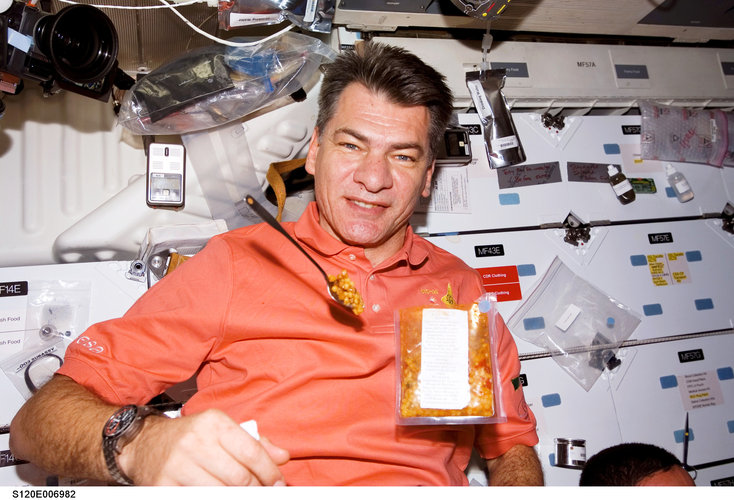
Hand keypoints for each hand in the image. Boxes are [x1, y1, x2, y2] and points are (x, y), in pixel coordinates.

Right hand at [119, 408, 289, 484]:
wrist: (144, 444)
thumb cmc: (191, 437)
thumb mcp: (222, 431)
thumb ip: (255, 443)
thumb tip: (282, 457)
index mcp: (214, 423)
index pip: (251, 451)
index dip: (269, 472)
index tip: (278, 483)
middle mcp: (195, 440)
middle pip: (238, 476)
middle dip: (256, 489)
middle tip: (262, 493)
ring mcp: (178, 464)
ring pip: (220, 491)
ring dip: (237, 496)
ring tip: (243, 494)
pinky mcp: (163, 485)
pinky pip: (198, 497)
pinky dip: (214, 498)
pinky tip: (220, 495)